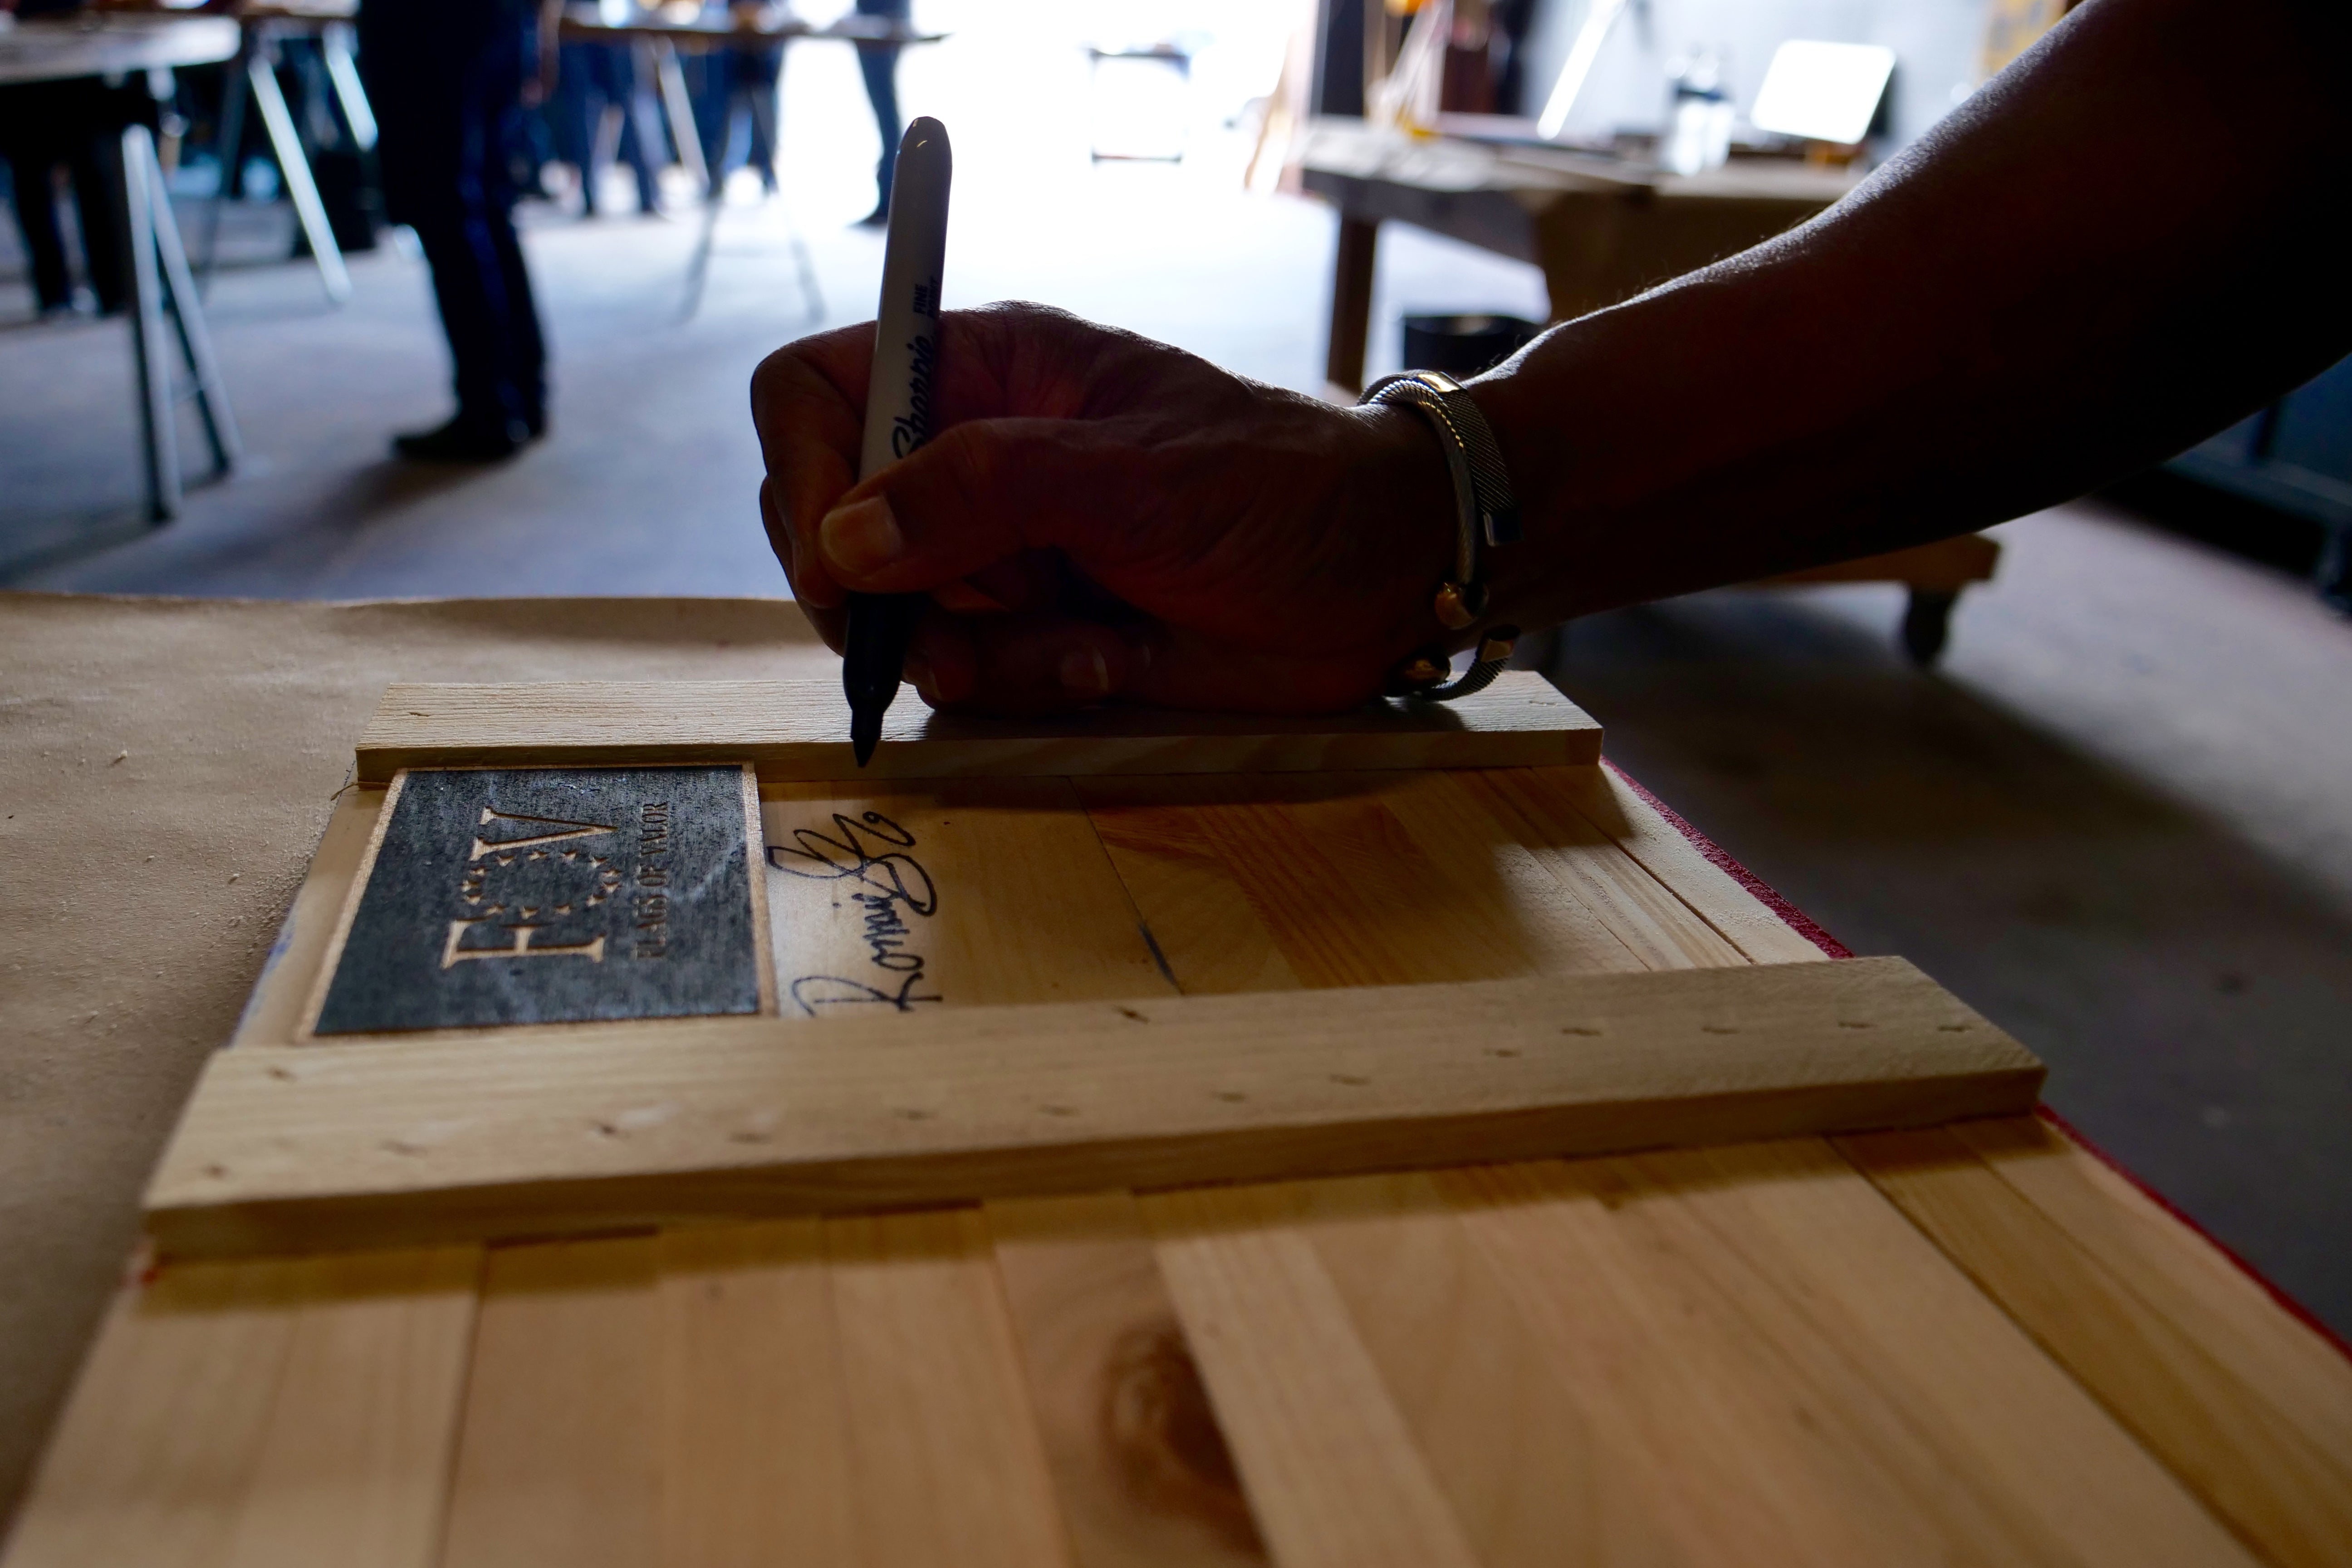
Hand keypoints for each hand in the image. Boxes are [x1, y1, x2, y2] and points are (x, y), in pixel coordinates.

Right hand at [750, 303, 1454, 713]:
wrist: (1381, 580)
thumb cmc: (1280, 490)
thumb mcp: (1136, 477)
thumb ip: (987, 493)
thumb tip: (845, 539)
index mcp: (985, 375)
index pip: (819, 395)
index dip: (799, 474)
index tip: (837, 563)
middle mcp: (971, 462)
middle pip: (829, 524)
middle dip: (876, 596)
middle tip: (951, 636)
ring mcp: (997, 554)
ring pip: (894, 619)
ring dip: (973, 653)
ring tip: (1084, 643)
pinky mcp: (1031, 633)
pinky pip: (966, 678)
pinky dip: (1028, 683)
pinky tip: (1111, 660)